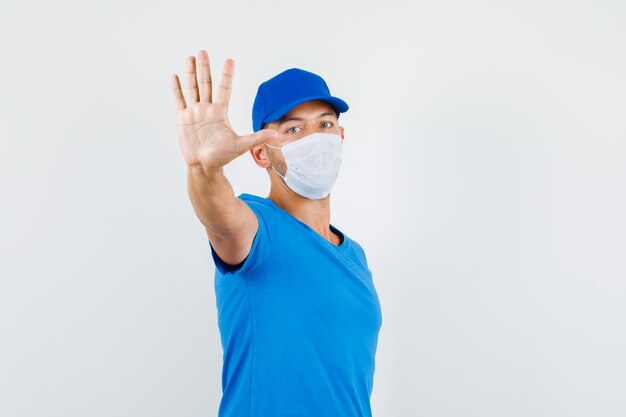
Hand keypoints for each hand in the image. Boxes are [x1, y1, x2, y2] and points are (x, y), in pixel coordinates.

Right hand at [170, 50, 276, 171]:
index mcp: (220, 112)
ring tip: (190, 58)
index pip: (224, 89)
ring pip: (192, 88)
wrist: (204, 166)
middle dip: (204, 68)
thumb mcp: (240, 146)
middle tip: (203, 51)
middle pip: (205, 84)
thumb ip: (255, 138)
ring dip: (191, 73)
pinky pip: (179, 101)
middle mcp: (207, 109)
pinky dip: (176, 89)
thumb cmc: (222, 157)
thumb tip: (274, 134)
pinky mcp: (183, 119)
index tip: (230, 60)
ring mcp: (195, 112)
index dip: (226, 75)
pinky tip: (175, 76)